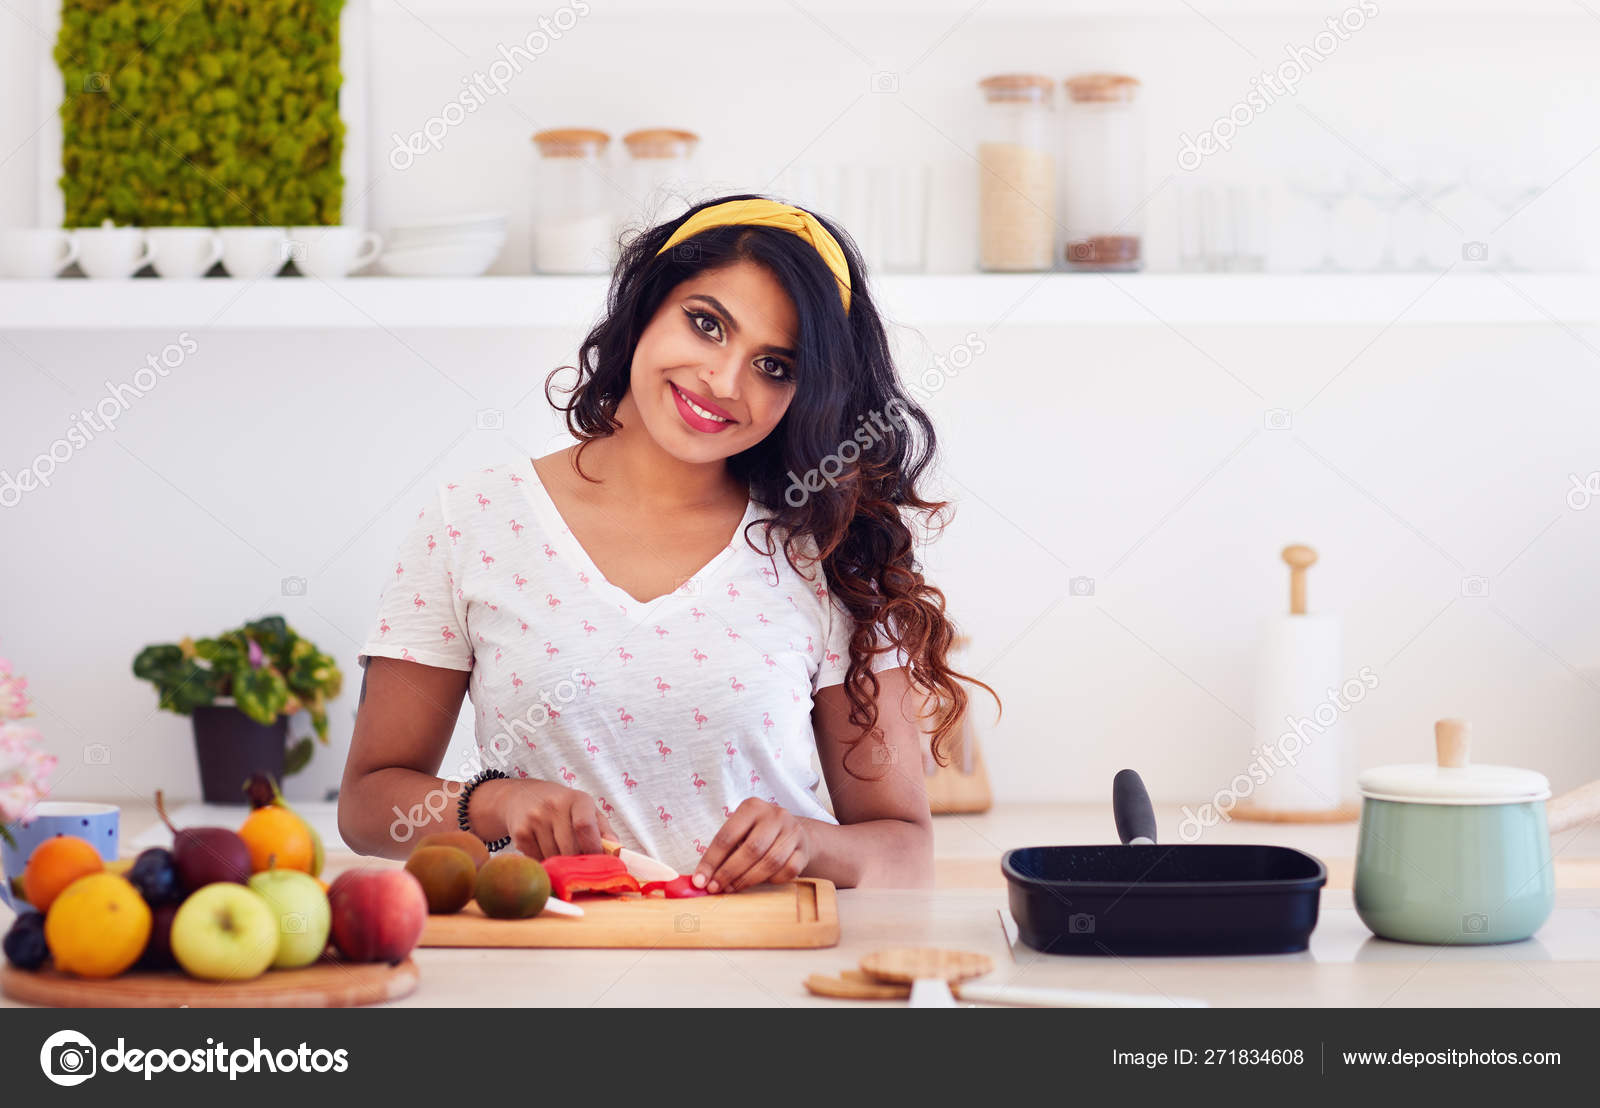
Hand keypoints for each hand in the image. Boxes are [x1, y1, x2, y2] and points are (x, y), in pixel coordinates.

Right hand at [493, 779, 615, 859]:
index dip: (593, 849)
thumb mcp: (586, 808)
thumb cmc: (562, 806)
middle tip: (580, 863)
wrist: (521, 796)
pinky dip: (545, 862)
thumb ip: (603, 829)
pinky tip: (545, 850)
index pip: (585, 826)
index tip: (598, 861)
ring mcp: (534, 819)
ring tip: (561, 853)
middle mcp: (553, 806)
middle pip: (570, 848)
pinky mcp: (520, 833)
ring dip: (560, 864)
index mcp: (577, 799)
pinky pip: (538, 859)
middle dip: (577, 862)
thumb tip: (616, 849)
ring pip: (554, 858)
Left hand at [692, 798, 809, 893]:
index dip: (712, 860)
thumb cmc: (757, 833)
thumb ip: (723, 851)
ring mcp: (793, 832)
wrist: (794, 831)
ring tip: (732, 889)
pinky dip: (771, 880)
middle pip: (751, 849)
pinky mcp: (804, 850)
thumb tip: (701, 878)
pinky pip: (788, 871)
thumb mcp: (740, 832)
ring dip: (747, 880)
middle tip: (716, 888)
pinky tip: (760, 883)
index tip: (700, 881)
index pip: (728, 835)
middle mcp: (775, 815)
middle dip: (729, 872)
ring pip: (770, 862)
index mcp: (752, 807)